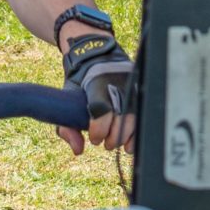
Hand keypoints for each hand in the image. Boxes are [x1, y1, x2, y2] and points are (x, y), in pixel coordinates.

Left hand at [62, 32, 134, 153]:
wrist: (96, 58)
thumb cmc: (79, 85)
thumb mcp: (67, 102)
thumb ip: (67, 128)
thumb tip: (78, 151)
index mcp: (97, 82)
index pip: (101, 108)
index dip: (99, 128)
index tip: (95, 139)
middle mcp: (117, 83)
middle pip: (121, 116)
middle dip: (113, 137)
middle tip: (105, 144)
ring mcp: (132, 86)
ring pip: (135, 117)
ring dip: (126, 137)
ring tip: (117, 144)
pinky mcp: (140, 90)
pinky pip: (142, 115)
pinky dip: (137, 132)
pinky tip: (130, 144)